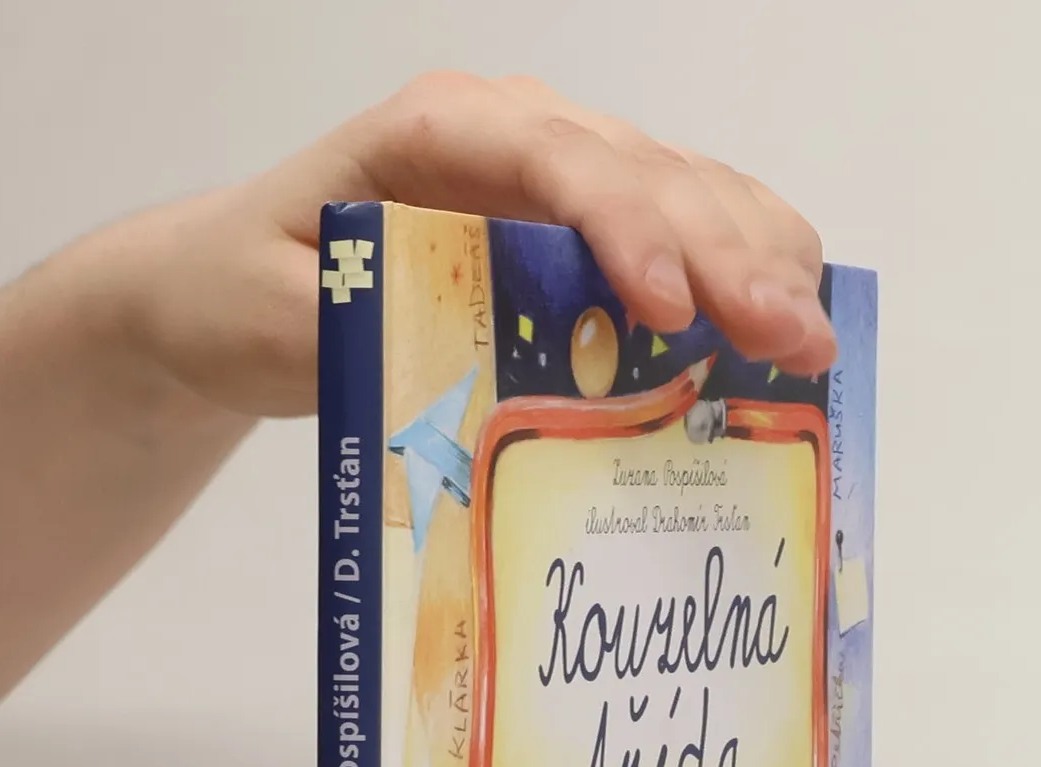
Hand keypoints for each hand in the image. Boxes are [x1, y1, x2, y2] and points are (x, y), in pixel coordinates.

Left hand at [113, 72, 836, 417]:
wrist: (229, 285)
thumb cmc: (245, 288)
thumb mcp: (278, 313)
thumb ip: (358, 324)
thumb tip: (457, 359)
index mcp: (438, 134)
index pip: (558, 162)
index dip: (626, 228)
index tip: (669, 305)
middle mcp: (512, 134)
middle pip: (644, 174)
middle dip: (725, 257)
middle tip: (789, 340)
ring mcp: (550, 174)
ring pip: (681, 189)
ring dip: (755, 258)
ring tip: (811, 338)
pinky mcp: (573, 225)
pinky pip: (676, 224)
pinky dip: (737, 262)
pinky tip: (788, 307)